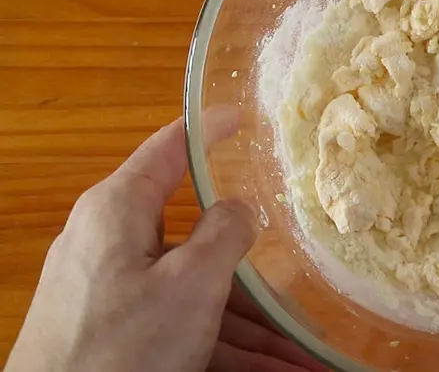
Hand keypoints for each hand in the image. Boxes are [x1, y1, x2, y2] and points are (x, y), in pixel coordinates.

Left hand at [5, 115, 324, 371]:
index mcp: (119, 211)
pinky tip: (273, 369)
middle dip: (255, 273)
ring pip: (197, 294)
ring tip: (304, 355)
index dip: (208, 129)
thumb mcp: (190, 285)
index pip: (168, 149)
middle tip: (302, 280)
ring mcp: (114, 291)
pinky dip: (226, 347)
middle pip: (197, 240)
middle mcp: (112, 244)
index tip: (240, 115)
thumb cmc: (121, 349)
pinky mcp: (116, 332)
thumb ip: (225, 234)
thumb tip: (240, 208)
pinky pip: (182, 327)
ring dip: (252, 327)